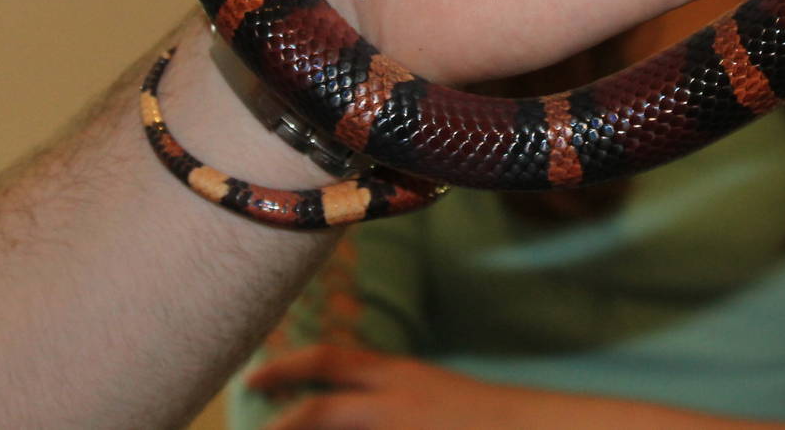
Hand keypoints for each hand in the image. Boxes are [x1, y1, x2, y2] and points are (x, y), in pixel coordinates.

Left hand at [248, 346, 577, 429]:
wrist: (536, 428)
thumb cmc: (481, 418)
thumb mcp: (430, 394)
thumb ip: (389, 394)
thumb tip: (349, 402)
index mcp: (399, 376)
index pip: (330, 361)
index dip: (285, 367)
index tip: (253, 379)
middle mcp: (394, 403)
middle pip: (318, 411)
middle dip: (276, 426)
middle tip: (248, 426)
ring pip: (330, 424)